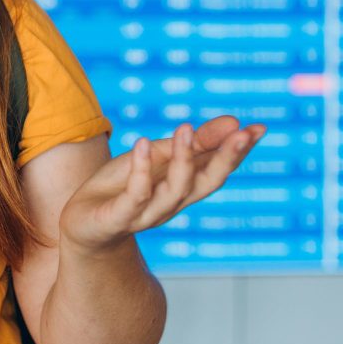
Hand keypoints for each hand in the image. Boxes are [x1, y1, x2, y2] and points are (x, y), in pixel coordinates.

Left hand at [59, 116, 265, 253]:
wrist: (82, 223)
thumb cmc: (121, 186)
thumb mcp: (156, 156)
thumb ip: (190, 142)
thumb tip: (232, 120)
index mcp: (184, 188)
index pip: (218, 168)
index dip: (239, 150)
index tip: (260, 128)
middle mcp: (173, 203)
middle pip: (207, 183)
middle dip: (227, 159)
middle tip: (243, 133)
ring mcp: (147, 213)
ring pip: (175, 190)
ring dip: (183, 159)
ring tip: (185, 128)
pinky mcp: (119, 218)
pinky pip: (135, 196)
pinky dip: (141, 170)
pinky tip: (143, 143)